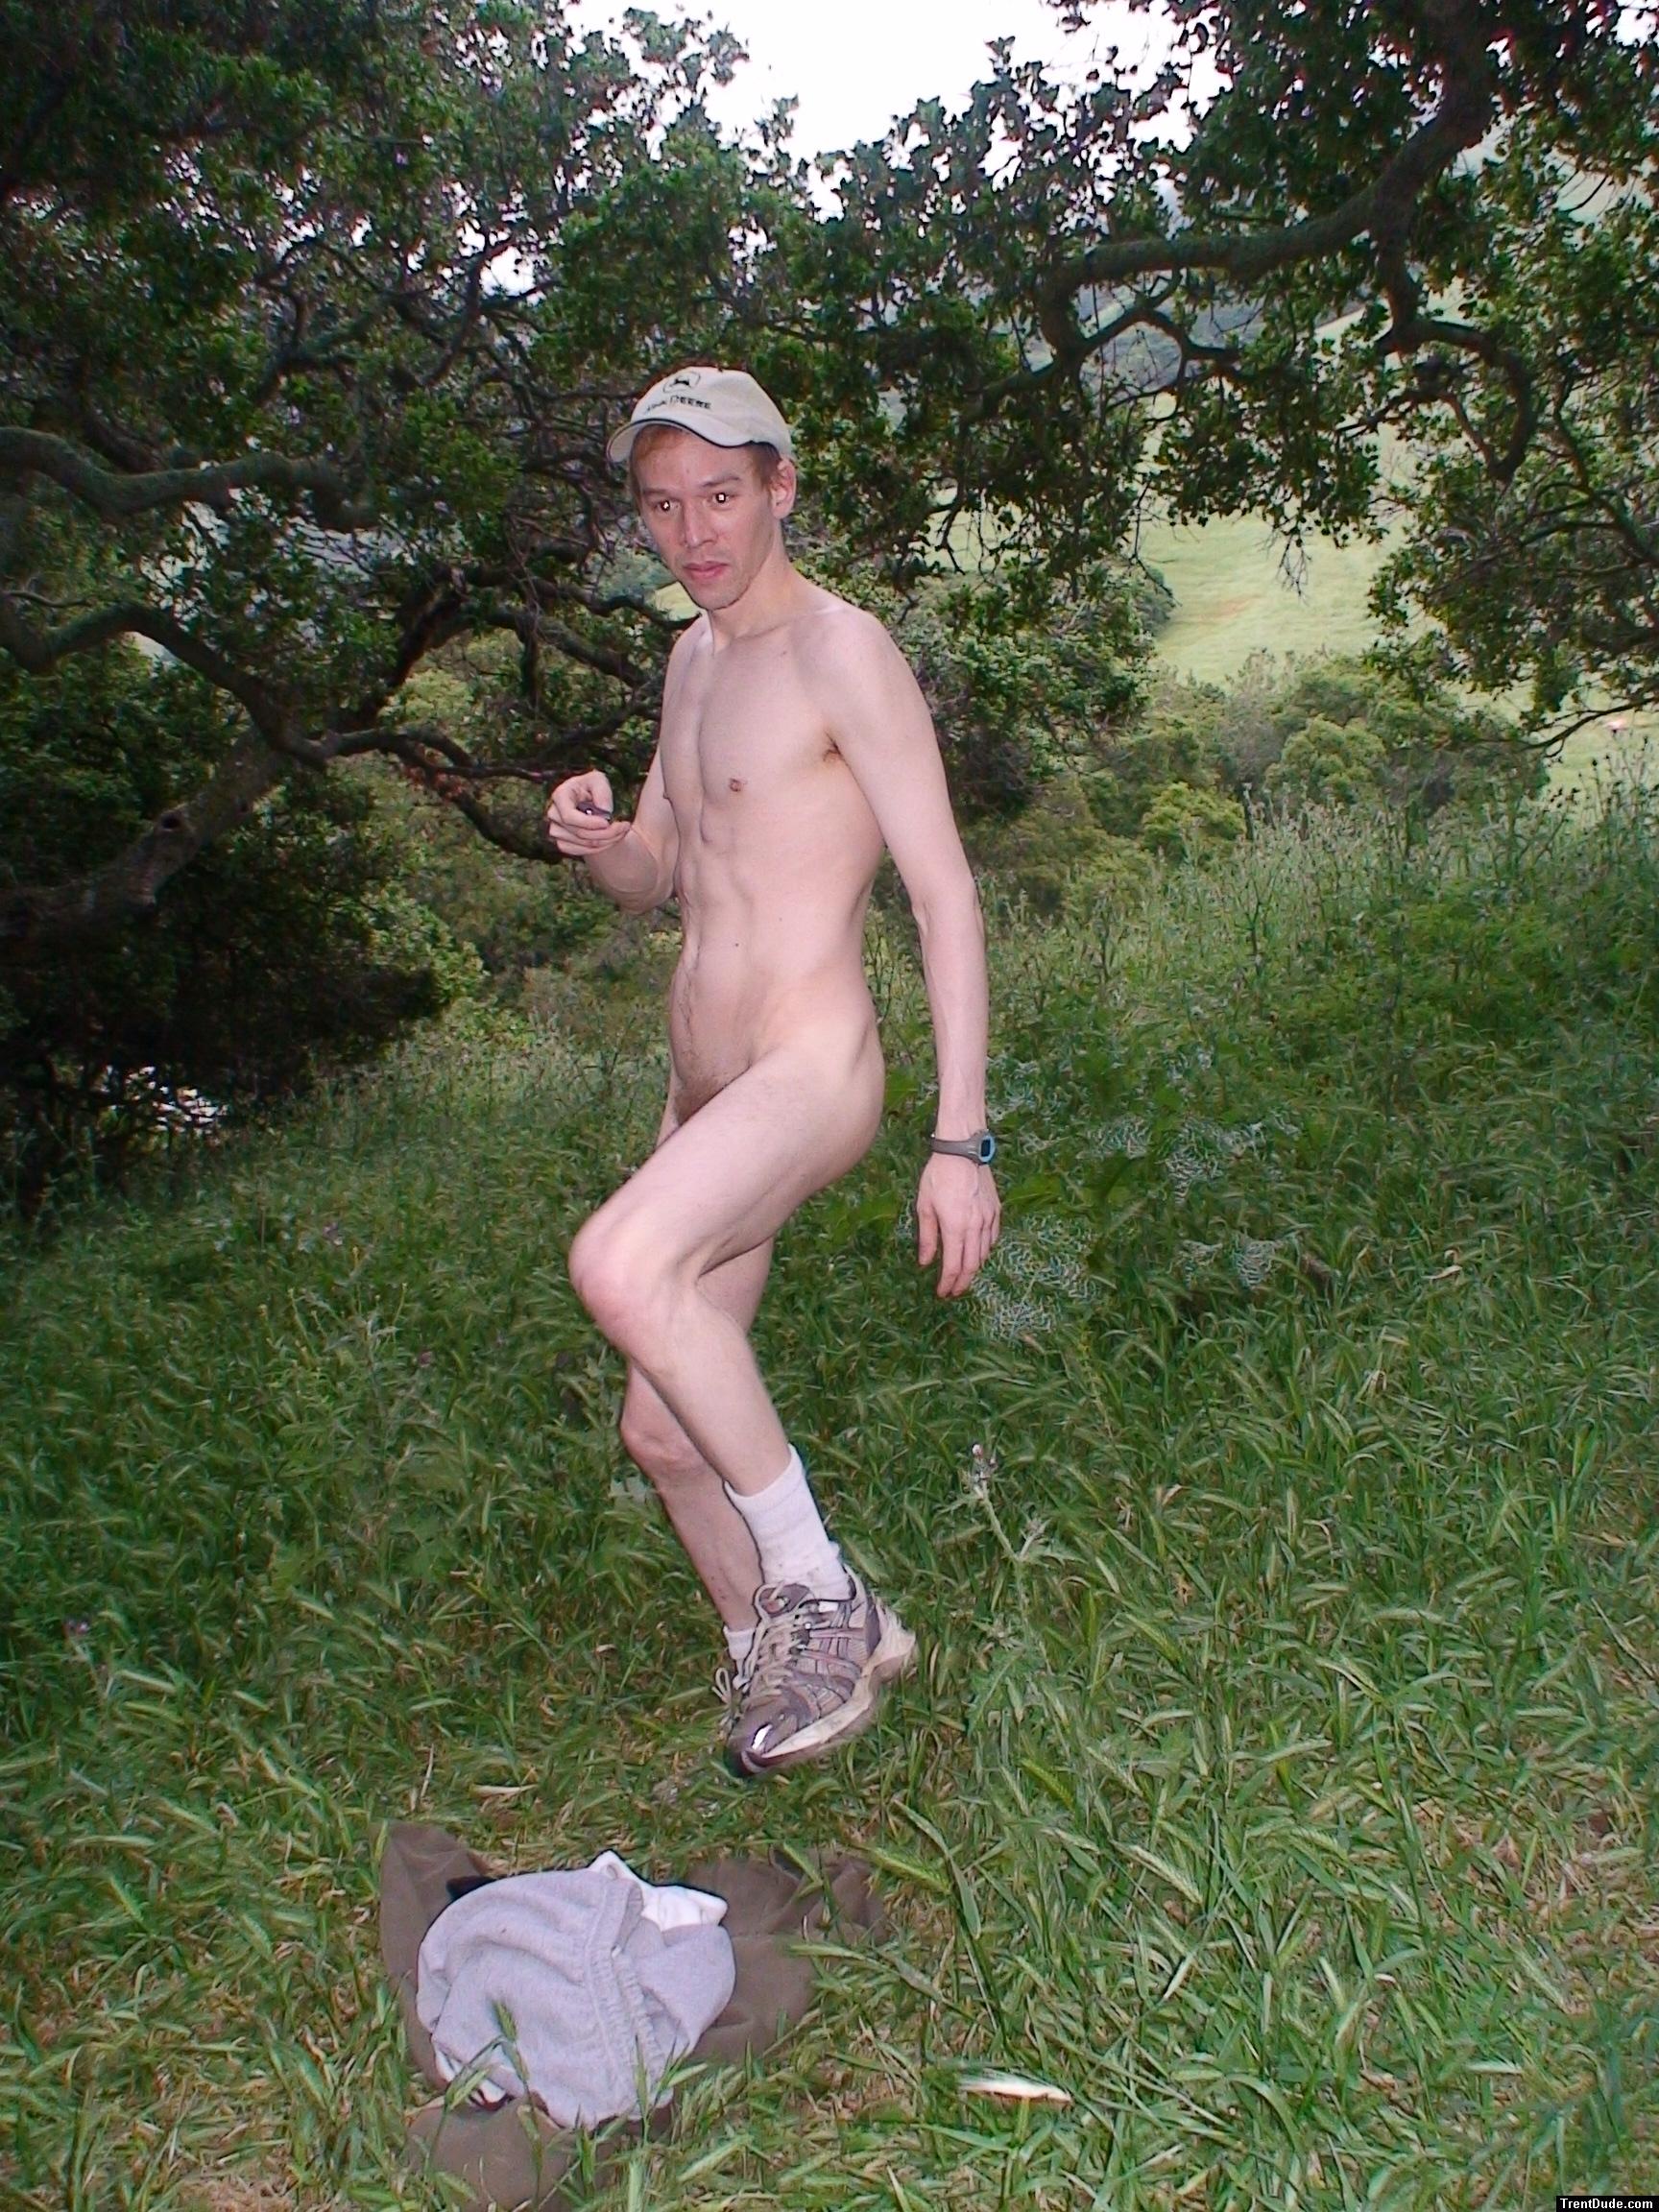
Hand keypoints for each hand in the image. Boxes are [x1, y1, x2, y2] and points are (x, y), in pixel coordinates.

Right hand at [545, 770, 630, 856]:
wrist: (592, 801)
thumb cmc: (594, 787)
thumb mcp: (600, 780)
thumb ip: (602, 792)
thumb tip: (604, 811)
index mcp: (560, 795)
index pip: (569, 817)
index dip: (589, 823)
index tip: (607, 822)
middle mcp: (554, 814)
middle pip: (580, 833)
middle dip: (606, 832)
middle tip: (625, 826)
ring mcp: (556, 830)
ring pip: (584, 844)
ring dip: (607, 840)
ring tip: (622, 830)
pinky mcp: (563, 843)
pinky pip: (582, 851)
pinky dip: (600, 847)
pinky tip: (611, 838)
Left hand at [917, 1153, 999, 1297]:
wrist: (963, 1150)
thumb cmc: (939, 1175)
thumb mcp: (925, 1206)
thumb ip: (927, 1237)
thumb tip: (925, 1262)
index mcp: (955, 1227)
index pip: (953, 1265)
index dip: (948, 1283)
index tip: (943, 1292)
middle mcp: (975, 1227)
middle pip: (972, 1265)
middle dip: (962, 1282)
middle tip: (954, 1291)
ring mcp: (989, 1219)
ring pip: (984, 1253)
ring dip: (973, 1268)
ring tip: (963, 1275)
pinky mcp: (996, 1210)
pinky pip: (992, 1238)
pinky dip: (984, 1251)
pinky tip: (977, 1253)